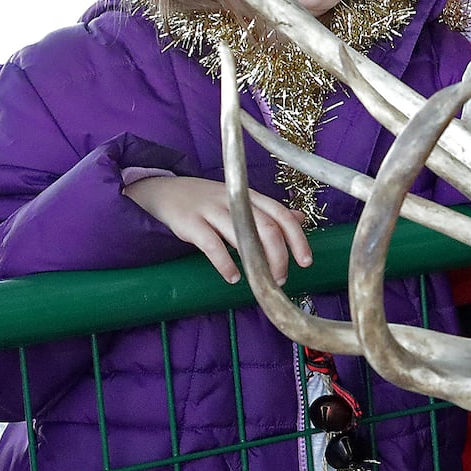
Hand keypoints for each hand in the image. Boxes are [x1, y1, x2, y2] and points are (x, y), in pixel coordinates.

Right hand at [124, 176, 311, 284]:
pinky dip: (225, 263)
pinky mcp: (191, 223)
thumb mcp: (241, 201)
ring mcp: (212, 210)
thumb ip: (269, 212)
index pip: (282, 215)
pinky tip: (232, 277)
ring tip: (262, 280)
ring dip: (257, 261)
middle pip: (268, 226)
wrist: (165, 191)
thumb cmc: (208, 200)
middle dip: (280, 255)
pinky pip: (212, 245)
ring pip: (243, 234)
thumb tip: (300, 219)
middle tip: (281, 277)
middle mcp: (235, 200)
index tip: (306, 260)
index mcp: (251, 196)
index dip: (297, 238)